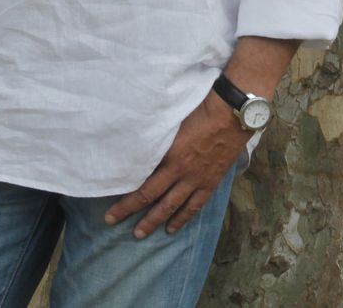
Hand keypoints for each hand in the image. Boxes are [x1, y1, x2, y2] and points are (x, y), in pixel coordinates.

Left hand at [105, 93, 248, 236]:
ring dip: (153, 220)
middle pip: (150, 195)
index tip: (110, 198)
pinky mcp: (210, 182)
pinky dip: (182, 218)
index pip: (141, 179)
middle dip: (129, 210)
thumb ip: (158, 137)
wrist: (232, 115)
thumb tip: (139, 143)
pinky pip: (194, 206)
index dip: (124, 192)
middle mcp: (179, 171)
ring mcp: (196, 179)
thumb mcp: (173, 121)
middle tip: (111, 221)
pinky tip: (172, 228)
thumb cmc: (201, 109)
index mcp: (168, 154)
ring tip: (139, 233)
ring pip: (171, 206)